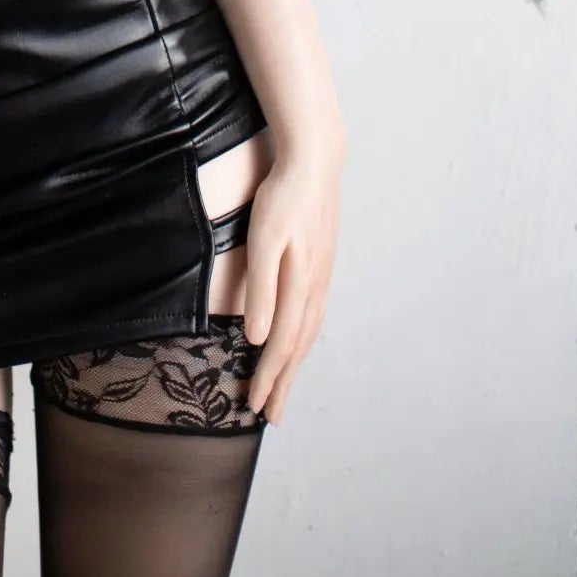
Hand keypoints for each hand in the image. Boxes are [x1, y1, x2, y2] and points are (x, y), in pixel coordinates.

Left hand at [242, 129, 344, 422]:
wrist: (315, 161)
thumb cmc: (283, 197)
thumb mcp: (264, 238)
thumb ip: (262, 287)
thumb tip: (256, 337)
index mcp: (300, 284)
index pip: (280, 344)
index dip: (268, 377)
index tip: (255, 407)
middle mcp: (315, 287)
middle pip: (297, 346)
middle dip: (283, 382)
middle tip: (270, 416)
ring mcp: (322, 276)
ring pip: (307, 332)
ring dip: (293, 364)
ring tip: (282, 388)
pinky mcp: (321, 265)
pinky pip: (313, 314)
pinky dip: (303, 338)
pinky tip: (297, 341)